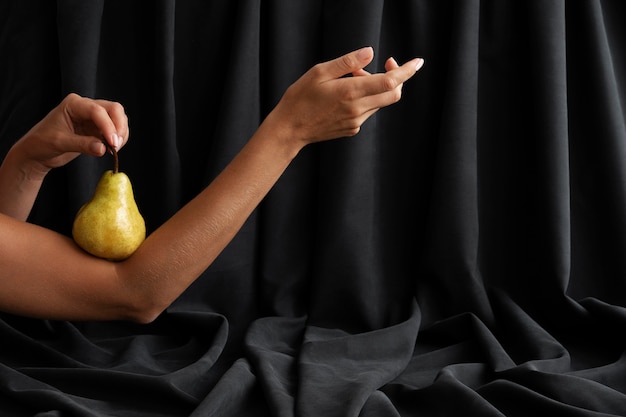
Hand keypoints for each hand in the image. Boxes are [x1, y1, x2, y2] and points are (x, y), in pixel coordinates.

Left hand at [10, 93, 128, 179]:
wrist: (37, 151)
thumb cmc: (42, 143)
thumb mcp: (60, 143)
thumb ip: (82, 144)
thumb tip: (103, 148)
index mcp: (74, 104)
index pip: (98, 110)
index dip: (108, 126)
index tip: (113, 143)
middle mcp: (86, 106)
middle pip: (114, 109)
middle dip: (119, 127)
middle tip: (116, 146)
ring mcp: (94, 117)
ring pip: (118, 118)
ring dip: (121, 133)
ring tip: (114, 149)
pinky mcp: (98, 128)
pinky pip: (115, 129)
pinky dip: (118, 138)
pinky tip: (112, 148)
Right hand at [268, 47, 423, 145]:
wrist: (289, 129)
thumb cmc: (300, 98)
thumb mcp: (319, 72)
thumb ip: (347, 62)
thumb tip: (370, 52)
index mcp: (350, 93)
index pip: (389, 81)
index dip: (406, 71)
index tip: (417, 62)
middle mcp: (357, 110)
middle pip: (393, 94)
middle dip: (397, 77)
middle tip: (385, 62)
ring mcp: (356, 122)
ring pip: (380, 102)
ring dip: (376, 86)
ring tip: (352, 77)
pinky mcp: (352, 129)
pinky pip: (368, 111)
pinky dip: (366, 98)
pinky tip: (346, 94)